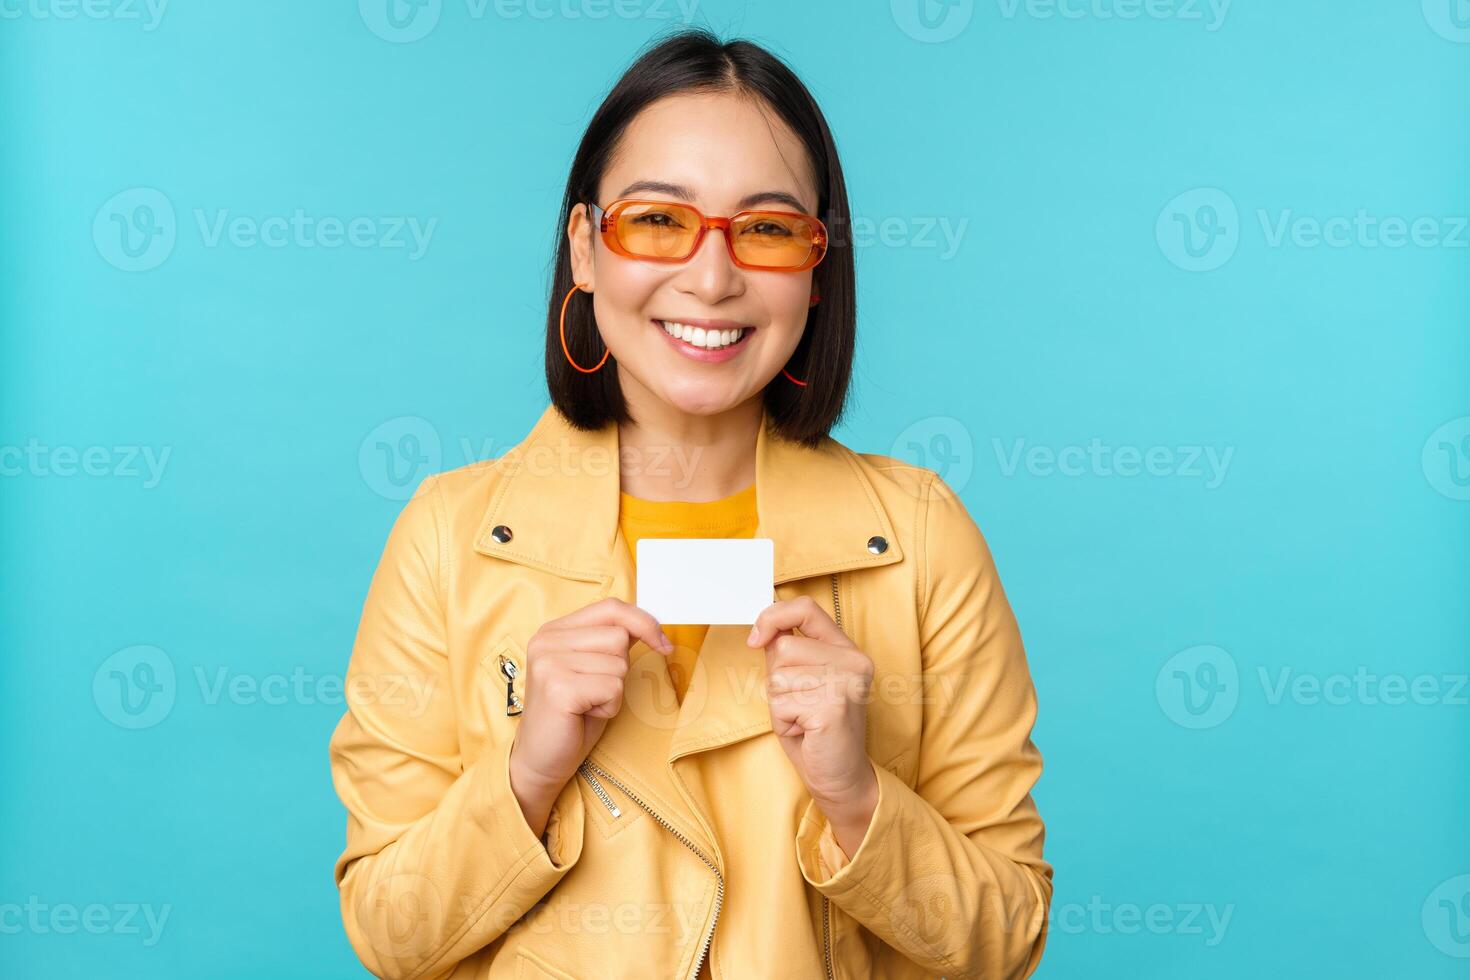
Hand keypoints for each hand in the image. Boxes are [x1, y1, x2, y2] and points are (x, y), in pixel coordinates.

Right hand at [509, 598, 672, 836]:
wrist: (540, 761)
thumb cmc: (572, 716)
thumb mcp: (593, 669)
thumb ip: (611, 643)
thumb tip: (651, 625)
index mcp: (553, 631)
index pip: (610, 607)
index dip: (643, 622)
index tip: (663, 643)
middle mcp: (546, 640)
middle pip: (618, 635)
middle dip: (619, 668)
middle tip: (594, 692)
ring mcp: (549, 662)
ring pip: (619, 663)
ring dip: (613, 690)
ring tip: (587, 705)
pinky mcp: (558, 687)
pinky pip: (613, 688)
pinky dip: (609, 707)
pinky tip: (584, 715)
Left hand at [747, 596, 878, 856]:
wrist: (840, 777)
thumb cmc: (815, 731)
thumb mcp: (799, 683)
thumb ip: (786, 653)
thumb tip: (761, 628)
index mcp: (846, 649)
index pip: (805, 609)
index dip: (773, 617)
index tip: (755, 639)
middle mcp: (853, 661)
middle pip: (782, 649)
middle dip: (777, 681)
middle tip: (799, 705)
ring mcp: (846, 682)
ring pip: (778, 678)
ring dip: (780, 704)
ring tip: (803, 719)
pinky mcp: (834, 706)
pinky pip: (781, 703)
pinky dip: (784, 722)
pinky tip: (806, 731)